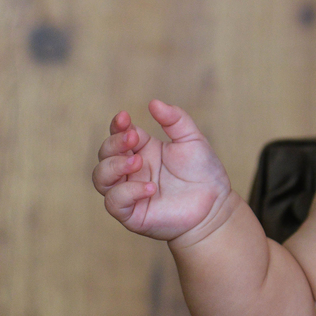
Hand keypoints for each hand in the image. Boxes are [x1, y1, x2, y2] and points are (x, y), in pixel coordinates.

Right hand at [93, 100, 232, 242]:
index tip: (125, 117)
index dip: (117, 125)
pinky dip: (128, 192)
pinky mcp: (131, 213)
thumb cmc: (203, 172)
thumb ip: (175, 120)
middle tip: (134, 139)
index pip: (118, 134)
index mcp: (142, 150)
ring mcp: (129, 192)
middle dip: (114, 144)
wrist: (216, 205)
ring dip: (114, 166)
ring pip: (100, 178)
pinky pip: (114, 201)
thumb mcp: (192, 140)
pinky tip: (150, 187)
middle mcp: (130, 170)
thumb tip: (153, 102)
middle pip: (104, 154)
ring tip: (137, 162)